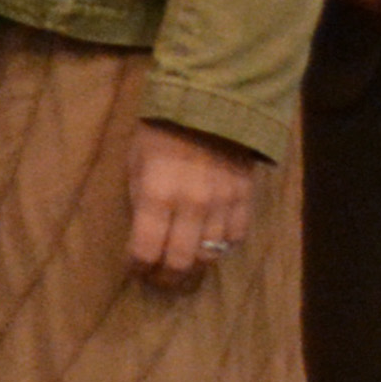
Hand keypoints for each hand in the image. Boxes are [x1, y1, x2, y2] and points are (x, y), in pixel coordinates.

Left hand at [125, 120, 264, 291]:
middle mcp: (191, 207)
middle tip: (158, 279)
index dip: (137, 266)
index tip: (135, 268)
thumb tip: (143, 235)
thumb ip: (140, 201)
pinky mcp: (245, 199)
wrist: (210, 102)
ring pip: (209, 257)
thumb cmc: (161, 132)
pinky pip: (236, 238)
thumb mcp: (136, 164)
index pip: (145, 250)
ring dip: (193, 269)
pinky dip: (222, 249)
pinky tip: (210, 246)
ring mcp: (222, 205)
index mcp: (156, 196)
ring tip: (183, 269)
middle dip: (165, 278)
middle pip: (179, 263)